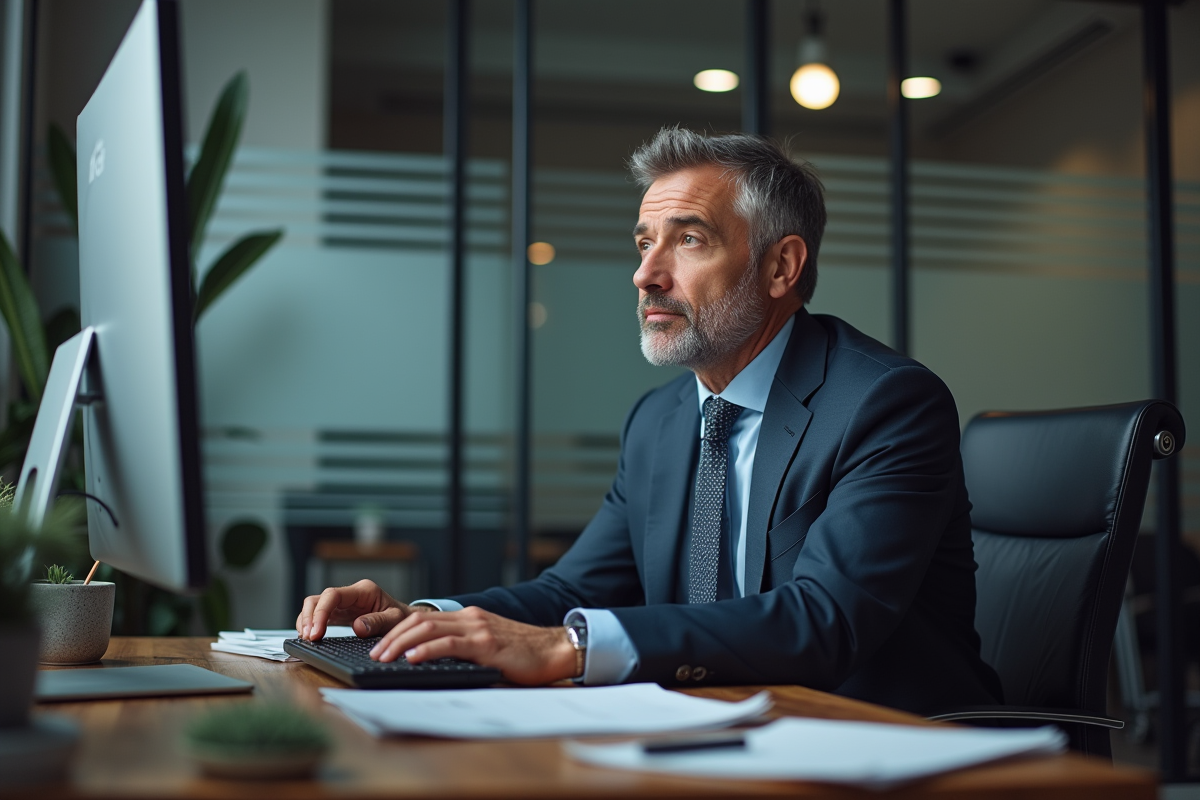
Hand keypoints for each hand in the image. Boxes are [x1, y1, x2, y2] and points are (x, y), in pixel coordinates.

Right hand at [295, 579, 419, 640]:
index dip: (321, 612)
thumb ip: (378, 622)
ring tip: (307, 639)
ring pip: (314, 605)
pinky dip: (310, 625)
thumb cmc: (401, 618)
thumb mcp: (394, 620)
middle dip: (309, 618)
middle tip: (309, 638)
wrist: (403, 619)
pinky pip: (318, 615)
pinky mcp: (338, 613)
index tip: (316, 632)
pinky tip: (309, 637)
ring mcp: (342, 603)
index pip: (333, 595)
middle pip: (318, 599)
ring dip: (306, 621)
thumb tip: (358, 627)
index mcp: (363, 590)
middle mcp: (349, 594)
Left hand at [370, 606, 577, 685]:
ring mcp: (477, 629)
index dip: (397, 630)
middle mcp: (470, 618)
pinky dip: (426, 650)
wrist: (554, 650)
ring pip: (428, 629)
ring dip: (401, 643)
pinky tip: (412, 659)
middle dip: (391, 636)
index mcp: (468, 618)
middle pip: (419, 621)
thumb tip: (432, 666)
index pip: (423, 619)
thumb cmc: (523, 654)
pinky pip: (449, 644)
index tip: (380, 644)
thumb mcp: (487, 647)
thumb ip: (464, 650)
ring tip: (384, 657)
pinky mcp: (486, 644)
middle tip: (374, 653)